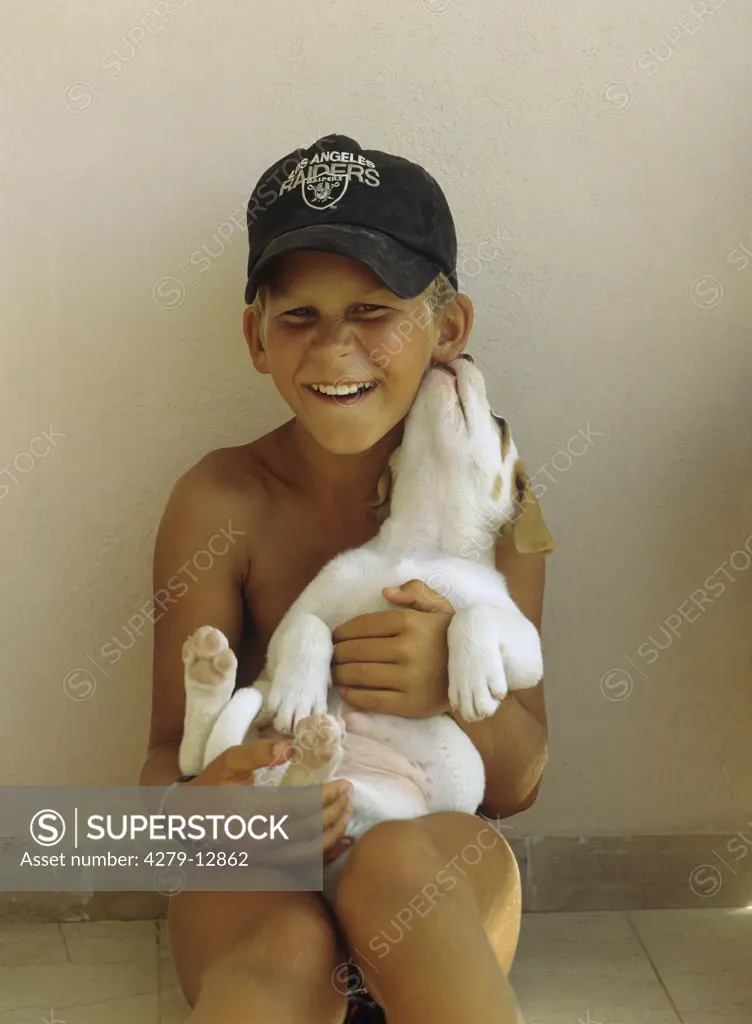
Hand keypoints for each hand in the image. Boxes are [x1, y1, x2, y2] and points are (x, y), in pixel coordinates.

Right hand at [172, 742, 353, 865]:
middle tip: (348, 791)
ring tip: (347, 811)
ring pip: (308, 852)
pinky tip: (341, 839)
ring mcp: (262, 856)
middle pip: (307, 830)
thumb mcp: (230, 760)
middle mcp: (257, 840)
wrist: (189, 818)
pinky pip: (301, 864)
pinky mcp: (266, 863)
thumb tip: (290, 748)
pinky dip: (325, 854)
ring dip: (333, 833)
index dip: (324, 796)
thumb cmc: (212, 784)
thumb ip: (259, 752)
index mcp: (249, 813)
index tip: (342, 782)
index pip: (297, 807)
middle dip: (334, 810)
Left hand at [331, 580, 455, 717]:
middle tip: (331, 656)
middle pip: (357, 650)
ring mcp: (409, 679)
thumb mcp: (440, 607)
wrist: (477, 675)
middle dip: (337, 653)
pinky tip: (347, 690)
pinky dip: (353, 695)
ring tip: (335, 672)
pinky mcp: (410, 704)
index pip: (363, 625)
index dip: (343, 631)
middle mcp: (408, 650)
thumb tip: (386, 592)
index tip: (334, 637)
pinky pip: (371, 699)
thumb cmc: (450, 638)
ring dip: (340, 673)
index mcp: (411, 623)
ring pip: (360, 674)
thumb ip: (415, 591)